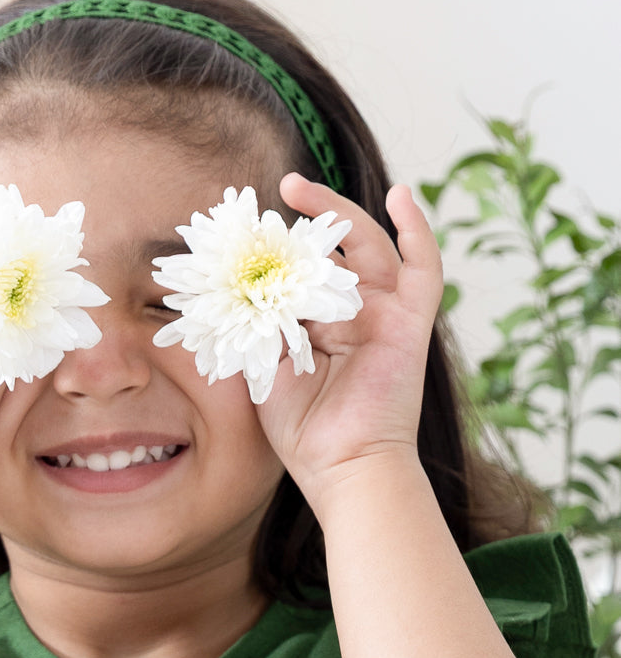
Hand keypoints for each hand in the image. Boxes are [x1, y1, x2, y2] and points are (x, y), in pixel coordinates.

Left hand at [255, 175, 443, 512]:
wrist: (341, 467)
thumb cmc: (303, 431)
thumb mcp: (263, 368)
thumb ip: (255, 324)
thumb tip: (231, 283)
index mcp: (319, 325)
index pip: (301, 270)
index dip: (277, 247)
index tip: (242, 228)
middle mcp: (353, 314)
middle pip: (334, 251)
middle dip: (306, 220)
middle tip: (275, 192)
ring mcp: (383, 315)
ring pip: (367, 248)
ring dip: (338, 213)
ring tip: (299, 190)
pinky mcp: (410, 323)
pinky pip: (425, 268)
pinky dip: (418, 229)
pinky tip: (401, 195)